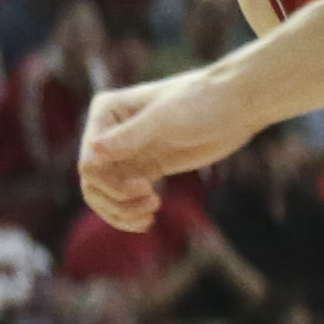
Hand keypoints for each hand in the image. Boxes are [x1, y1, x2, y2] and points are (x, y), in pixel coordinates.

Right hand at [82, 70, 247, 228]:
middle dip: (116, 201)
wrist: (233, 107)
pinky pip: (126, 195)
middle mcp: (110, 133)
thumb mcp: (164, 120)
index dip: (110, 183)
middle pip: (93, 180)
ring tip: (149, 217)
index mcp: (106, 113)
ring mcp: (128, 151)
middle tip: (151, 204)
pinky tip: (149, 220)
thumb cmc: (199, 102)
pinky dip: (131, 212)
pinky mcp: (147, 167)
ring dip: (121, 211)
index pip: (89, 160)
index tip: (145, 187)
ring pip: (106, 191)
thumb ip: (128, 137)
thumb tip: (93, 152)